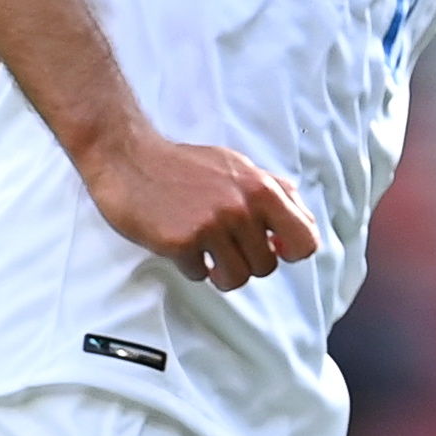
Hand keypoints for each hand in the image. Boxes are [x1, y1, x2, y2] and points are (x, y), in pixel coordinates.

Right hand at [82, 129, 319, 288]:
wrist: (129, 157)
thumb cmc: (184, 165)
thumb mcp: (237, 166)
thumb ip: (274, 191)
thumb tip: (306, 219)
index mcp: (261, 190)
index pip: (305, 240)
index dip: (292, 252)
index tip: (274, 249)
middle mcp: (241, 208)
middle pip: (267, 267)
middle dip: (247, 262)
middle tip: (226, 246)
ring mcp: (211, 225)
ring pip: (238, 278)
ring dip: (221, 272)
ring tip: (207, 253)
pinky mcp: (181, 242)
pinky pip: (200, 275)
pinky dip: (191, 266)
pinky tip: (180, 244)